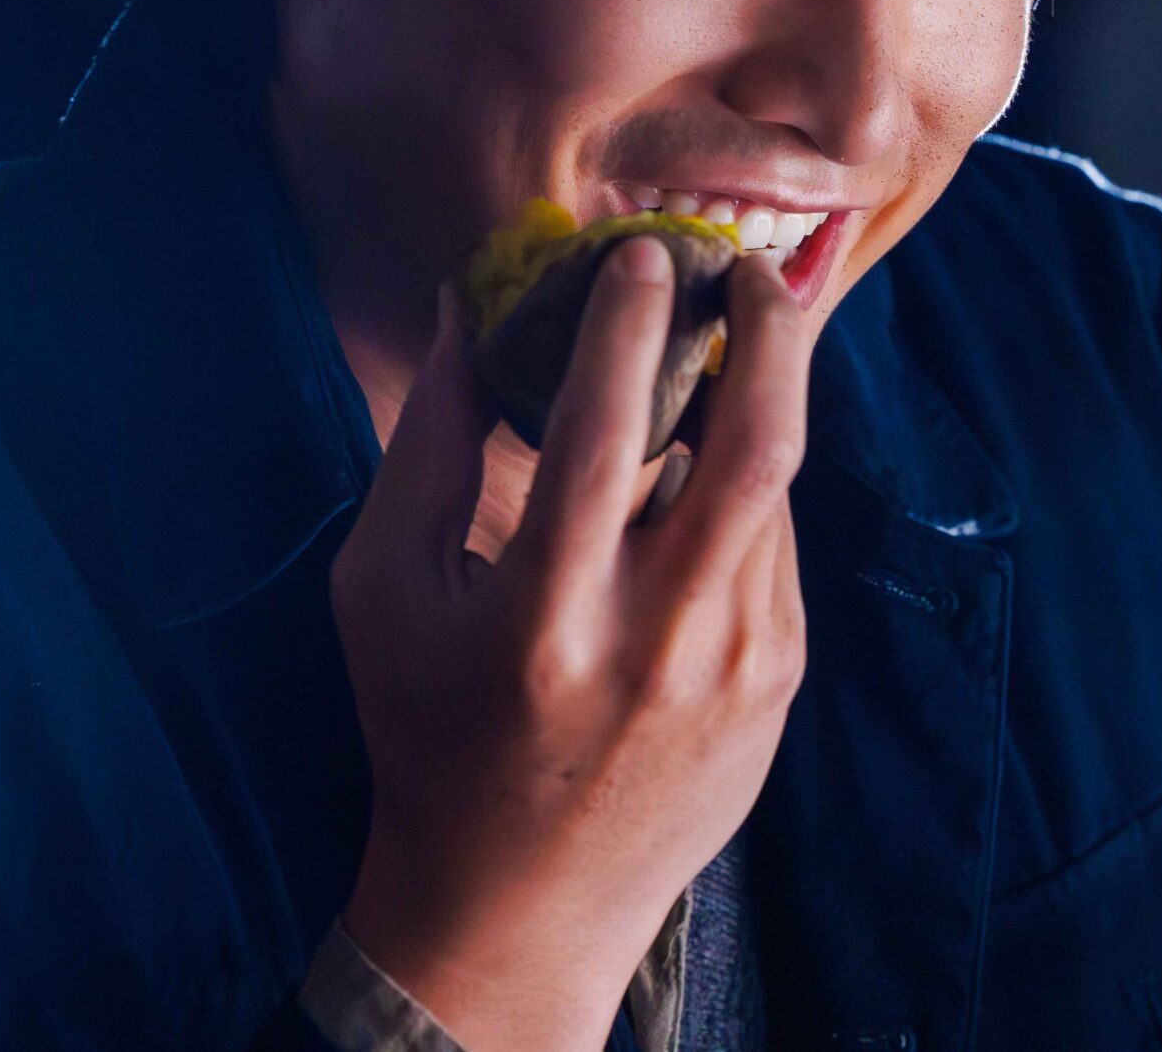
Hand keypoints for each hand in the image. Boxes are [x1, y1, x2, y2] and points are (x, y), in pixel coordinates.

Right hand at [330, 241, 811, 1051]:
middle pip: (756, 450)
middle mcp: (658, 640)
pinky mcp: (778, 684)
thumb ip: (426, 445)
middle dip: (768, 334)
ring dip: (765, 397)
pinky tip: (713, 456)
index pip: (604, 435)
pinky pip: (777, 548)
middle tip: (747, 266)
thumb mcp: (384, 593)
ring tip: (737, 333)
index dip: (627, 326)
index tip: (641, 252)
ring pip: (777, 491)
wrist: (518, 908)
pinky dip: (751, 484)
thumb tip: (468, 309)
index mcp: (545, 617)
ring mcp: (736, 667)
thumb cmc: (427, 735)